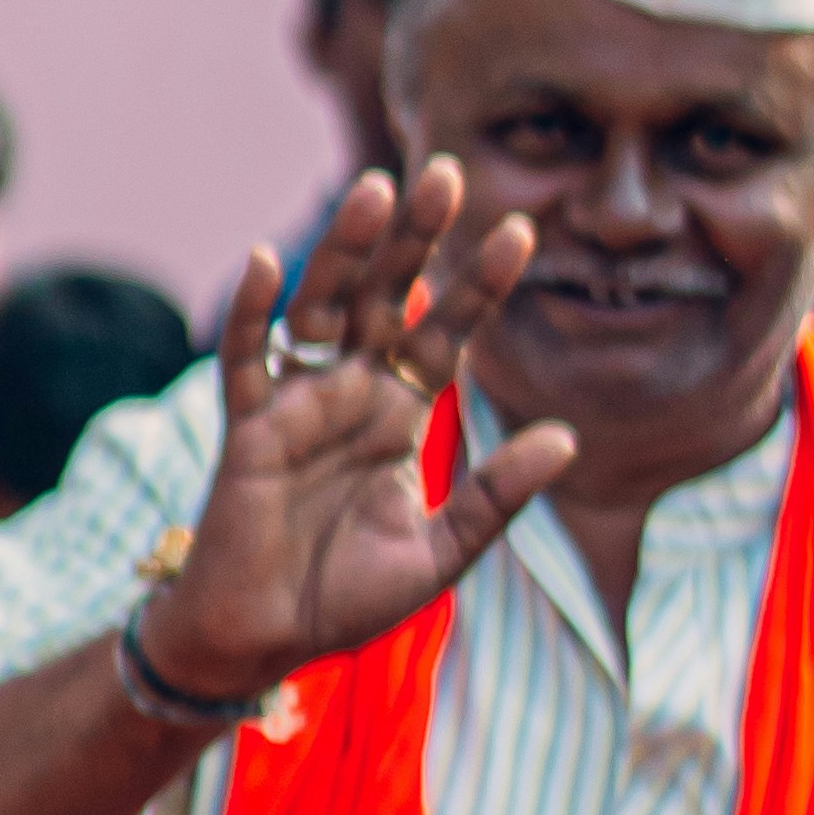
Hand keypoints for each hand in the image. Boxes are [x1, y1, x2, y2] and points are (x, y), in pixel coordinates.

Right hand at [138, 168, 577, 713]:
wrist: (260, 641)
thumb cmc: (342, 599)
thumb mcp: (440, 551)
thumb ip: (496, 495)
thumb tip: (568, 437)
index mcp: (398, 415)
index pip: (445, 335)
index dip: (479, 288)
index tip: (523, 232)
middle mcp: (349, 394)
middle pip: (386, 299)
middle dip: (415, 239)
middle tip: (447, 174)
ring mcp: (296, 403)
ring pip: (321, 308)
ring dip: (344, 250)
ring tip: (375, 189)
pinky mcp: (246, 427)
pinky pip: (245, 357)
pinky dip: (251, 311)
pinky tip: (264, 262)